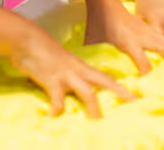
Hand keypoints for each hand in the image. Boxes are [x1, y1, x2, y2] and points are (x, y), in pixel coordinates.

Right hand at [12, 28, 135, 117]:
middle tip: (134, 104)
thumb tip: (75, 88)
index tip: (135, 97)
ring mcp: (67, 75)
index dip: (121, 87)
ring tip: (99, 124)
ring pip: (87, 92)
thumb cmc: (43, 51)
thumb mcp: (62, 63)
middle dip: (120, 93)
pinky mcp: (52, 80)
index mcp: (83, 67)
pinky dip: (57, 110)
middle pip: (105, 82)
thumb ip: (71, 75)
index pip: (107, 78)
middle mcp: (79, 70)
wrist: (28, 39)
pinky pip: (57, 99)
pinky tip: (54, 119)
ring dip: (94, 109)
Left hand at [85, 1, 163, 73]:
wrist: (104, 0)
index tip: (148, 89)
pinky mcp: (148, 27)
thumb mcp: (94, 43)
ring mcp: (148, 30)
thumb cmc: (98, 23)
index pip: (145, 65)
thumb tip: (94, 77)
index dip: (148, 78)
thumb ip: (96, 60)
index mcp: (130, 43)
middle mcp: (143, 37)